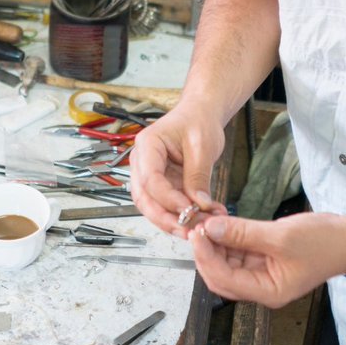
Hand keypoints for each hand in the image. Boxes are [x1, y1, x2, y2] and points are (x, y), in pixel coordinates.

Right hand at [130, 105, 227, 237]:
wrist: (201, 115)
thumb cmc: (198, 121)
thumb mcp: (202, 146)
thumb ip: (198, 176)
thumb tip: (199, 204)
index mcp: (148, 145)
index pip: (150, 179)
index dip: (167, 199)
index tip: (187, 210)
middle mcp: (143, 162)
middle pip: (145, 198)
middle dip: (165, 218)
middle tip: (188, 230)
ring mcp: (150, 175)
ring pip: (153, 207)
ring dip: (173, 221)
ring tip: (196, 228)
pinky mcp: (163, 185)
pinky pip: (167, 205)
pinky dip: (182, 216)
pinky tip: (200, 220)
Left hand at [188, 212, 345, 308]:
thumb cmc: (325, 242)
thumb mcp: (282, 236)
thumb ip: (244, 233)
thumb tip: (210, 228)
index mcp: (268, 292)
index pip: (224, 280)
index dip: (206, 257)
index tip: (196, 233)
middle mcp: (263, 288)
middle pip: (221, 275)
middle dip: (206, 252)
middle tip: (196, 226)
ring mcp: (264, 274)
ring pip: (228, 262)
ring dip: (216, 243)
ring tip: (207, 220)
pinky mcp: (267, 259)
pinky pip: (240, 252)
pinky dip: (230, 238)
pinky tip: (223, 222)